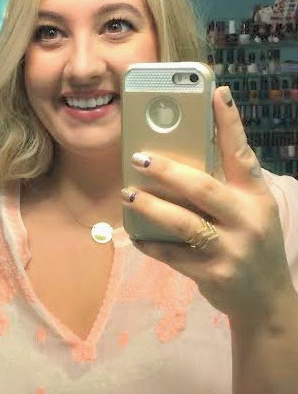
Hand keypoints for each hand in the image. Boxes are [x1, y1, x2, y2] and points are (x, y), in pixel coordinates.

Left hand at [122, 86, 295, 323]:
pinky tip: (135, 233)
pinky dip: (150, 243)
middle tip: (139, 157)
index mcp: (256, 196)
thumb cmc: (252, 242)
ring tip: (127, 194)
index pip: (241, 153)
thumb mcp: (250, 209)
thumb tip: (180, 157)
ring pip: (183, 223)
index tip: (215, 93)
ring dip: (151, 207)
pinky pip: (172, 255)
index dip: (229, 123)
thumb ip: (224, 185)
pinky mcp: (213, 274)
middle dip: (168, 171)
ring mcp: (231, 249)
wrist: (267, 300)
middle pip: (203, 189)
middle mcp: (247, 220)